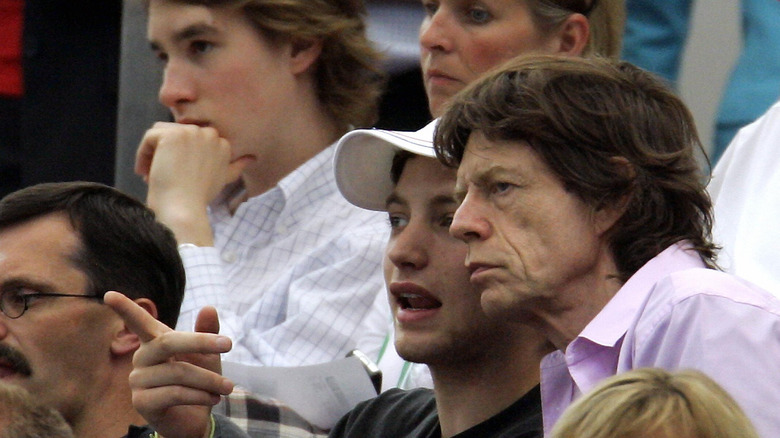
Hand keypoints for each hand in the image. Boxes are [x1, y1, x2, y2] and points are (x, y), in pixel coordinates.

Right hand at [104, 292, 233, 437]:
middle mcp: (141, 358)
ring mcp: (138, 381)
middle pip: (167, 342)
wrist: (195, 419)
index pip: (138, 322)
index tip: (109, 294)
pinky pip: (175, 393)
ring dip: (209, 379)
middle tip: (228, 344)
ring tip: (227, 387)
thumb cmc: (199, 381)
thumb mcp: (207, 356)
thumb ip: (207, 332)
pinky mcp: (142, 403)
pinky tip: (213, 399)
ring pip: (178, 372)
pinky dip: (200, 395)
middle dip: (200, 342)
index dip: (125, 308)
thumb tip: (209, 308)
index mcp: (154, 342)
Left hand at [135, 122, 252, 245]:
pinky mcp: (171, 135)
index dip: (181, 156)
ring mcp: (191, 133)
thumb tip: (252, 158)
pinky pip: (149, 137)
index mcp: (222, 143)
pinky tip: (145, 172)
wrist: (184, 209)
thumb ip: (236, 166)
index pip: (191, 139)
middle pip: (176, 134)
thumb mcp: (222, 179)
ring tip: (151, 173)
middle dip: (167, 153)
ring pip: (161, 134)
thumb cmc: (199, 198)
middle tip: (164, 176)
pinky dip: (142, 155)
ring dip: (154, 153)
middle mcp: (210, 134)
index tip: (178, 175)